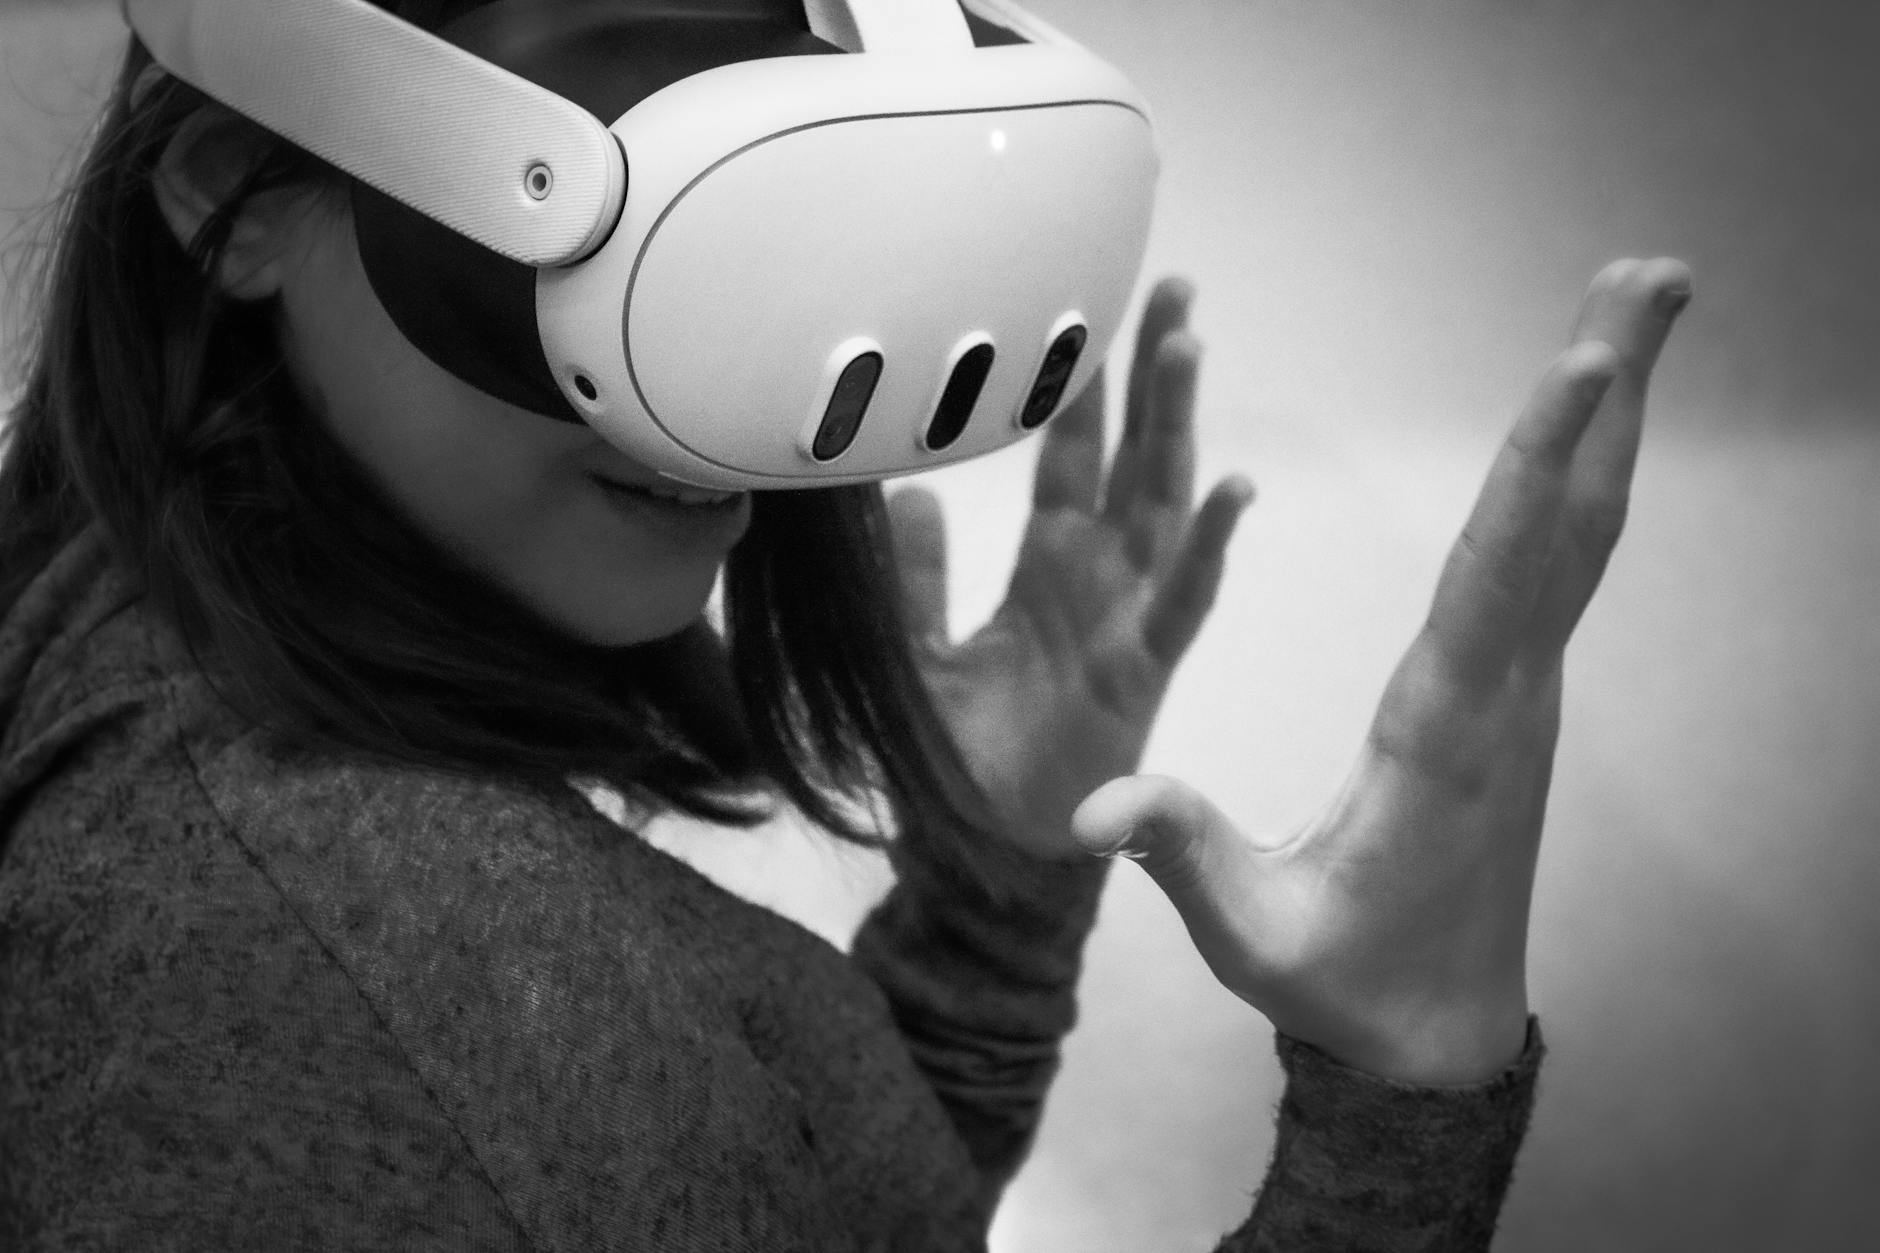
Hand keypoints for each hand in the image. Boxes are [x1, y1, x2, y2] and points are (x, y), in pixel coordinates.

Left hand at [889, 276, 1255, 860]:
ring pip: (1164, 505)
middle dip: (1151, 375)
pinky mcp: (1142, 672)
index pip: (1070, 459)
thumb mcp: (916, 653)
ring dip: (1178, 427)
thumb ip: (918, 580)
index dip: (1082, 390)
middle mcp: (1098, 582)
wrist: (981, 852)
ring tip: (1188, 344)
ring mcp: (1127, 622)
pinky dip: (1207, 546)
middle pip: (1134, 458)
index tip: (1091, 311)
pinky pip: (1182, 600)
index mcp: (1048, 570)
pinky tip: (1231, 489)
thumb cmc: (960, 757)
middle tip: (1173, 286)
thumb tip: (911, 493)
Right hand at [1070, 259, 1692, 1084]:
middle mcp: (1505, 689)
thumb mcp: (1252, 931)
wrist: (1437, 1038)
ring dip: (1609, 418)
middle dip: (1612, 392)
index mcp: (1446, 728)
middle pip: (1573, 517)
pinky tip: (1583, 434)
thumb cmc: (1348, 980)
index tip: (1582, 360)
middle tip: (1656, 273)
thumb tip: (1092, 812)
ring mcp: (1521, 689)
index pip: (1498, 574)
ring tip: (1639, 306)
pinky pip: (1557, 561)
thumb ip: (1179, 853)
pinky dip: (1574, 475)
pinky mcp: (1513, 693)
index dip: (1537, 464)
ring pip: (1580, 529)